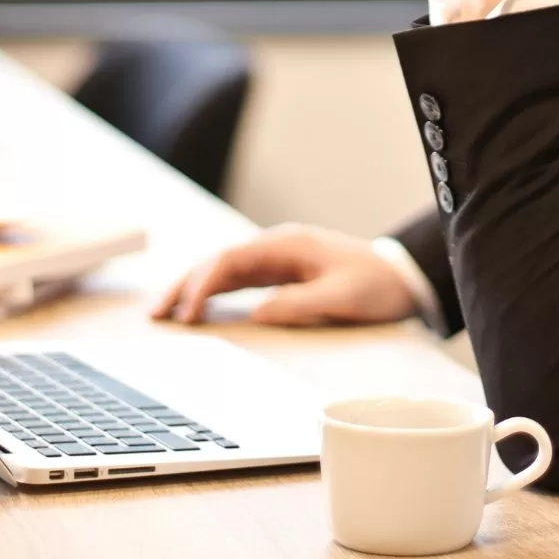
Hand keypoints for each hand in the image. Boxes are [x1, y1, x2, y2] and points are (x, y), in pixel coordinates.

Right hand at [151, 224, 416, 325]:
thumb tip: (259, 313)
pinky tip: (194, 310)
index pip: (231, 260)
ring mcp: (275, 259)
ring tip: (163, 313)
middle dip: (184, 284)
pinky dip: (211, 293)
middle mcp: (275, 247)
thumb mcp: (343, 297)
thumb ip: (301, 303)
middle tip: (155, 313)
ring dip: (192, 289)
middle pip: (217, 261)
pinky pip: (236, 281)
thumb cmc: (377, 286)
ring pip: (222, 270)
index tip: (187, 314)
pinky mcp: (279, 274)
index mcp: (287, 245)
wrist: (402, 277)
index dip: (204, 285)